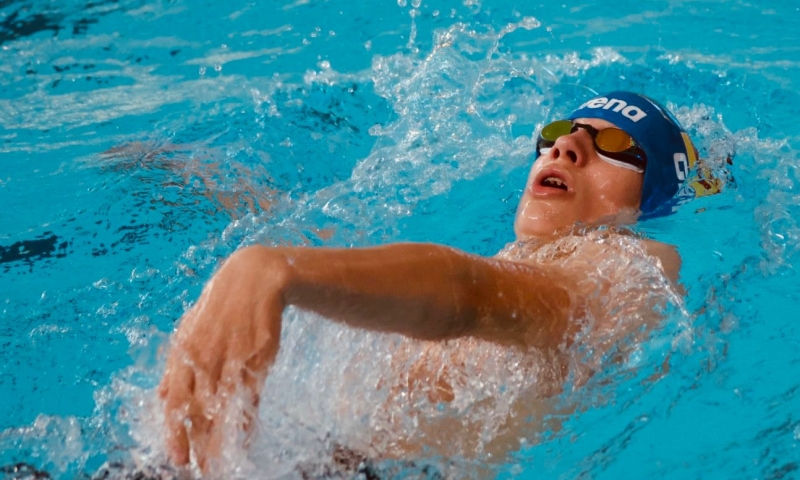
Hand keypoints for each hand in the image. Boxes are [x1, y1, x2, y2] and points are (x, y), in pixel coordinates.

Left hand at [158, 246, 285, 469]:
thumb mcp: (188, 333)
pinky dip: (248, 420)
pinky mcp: (257, 358)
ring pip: (225, 409)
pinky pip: (251, 397)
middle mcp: (205, 359)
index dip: (175, 432)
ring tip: (221, 463)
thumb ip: (176, 368)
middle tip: (201, 470)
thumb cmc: (219, 309)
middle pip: (199, 411)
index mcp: (183, 354)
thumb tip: (161, 396)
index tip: (178, 458)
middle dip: (199, 445)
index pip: (175, 402)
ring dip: (223, 440)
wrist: (254, 279)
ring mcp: (232, 359)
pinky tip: (247, 438)